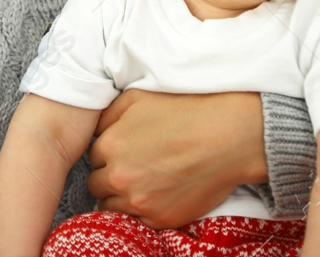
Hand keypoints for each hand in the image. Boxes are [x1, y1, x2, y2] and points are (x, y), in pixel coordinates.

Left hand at [84, 89, 265, 228]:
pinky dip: (142, 211)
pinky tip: (157, 194)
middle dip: (110, 176)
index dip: (109, 153)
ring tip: (143, 183)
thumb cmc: (185, 110)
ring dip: (121, 196)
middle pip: (97, 185)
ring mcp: (139, 201)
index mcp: (110, 146)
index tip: (124, 151)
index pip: (93, 157)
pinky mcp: (160, 219)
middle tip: (132, 167)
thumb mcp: (138, 97)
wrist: (226, 136)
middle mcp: (119, 177)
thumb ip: (109, 114)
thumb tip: (97, 130)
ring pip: (111, 206)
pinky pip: (136, 221)